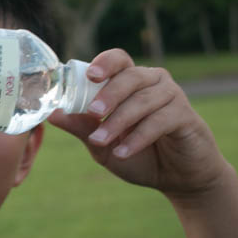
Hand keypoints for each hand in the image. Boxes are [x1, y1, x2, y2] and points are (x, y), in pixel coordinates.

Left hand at [47, 49, 230, 197]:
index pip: (119, 60)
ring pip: (143, 100)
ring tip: (100, 141)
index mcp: (132, 81)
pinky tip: (123, 152)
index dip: (105, 62)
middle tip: (92, 112)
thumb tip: (51, 114)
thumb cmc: (140, 155)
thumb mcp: (103, 145)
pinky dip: (138, 137)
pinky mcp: (186, 116)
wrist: (178, 178)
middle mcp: (153, 82)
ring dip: (119, 122)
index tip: (90, 75)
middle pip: (130, 76)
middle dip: (109, 94)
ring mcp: (172, 96)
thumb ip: (81, 127)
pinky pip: (160, 121)